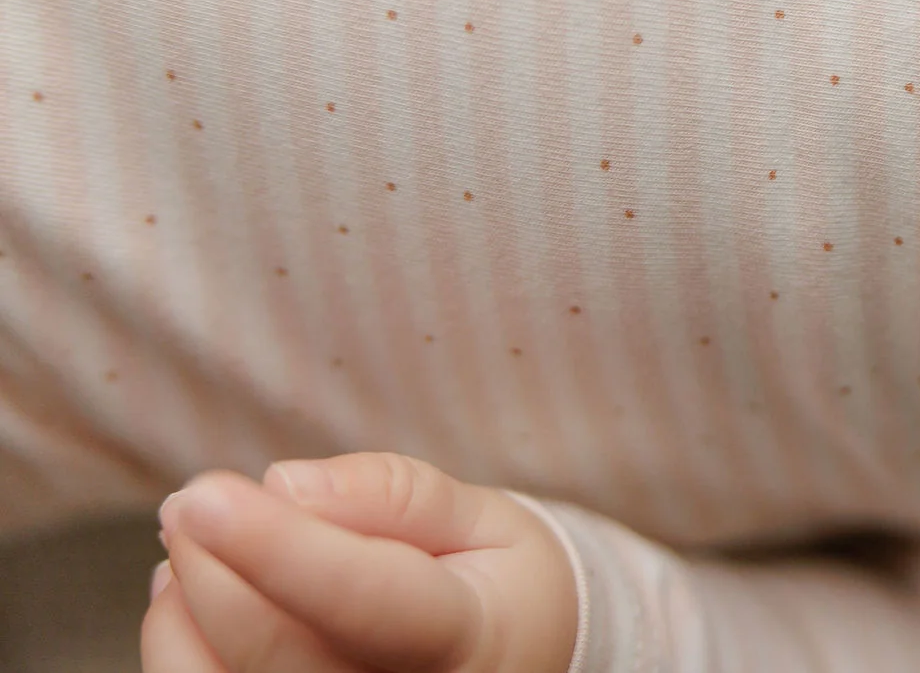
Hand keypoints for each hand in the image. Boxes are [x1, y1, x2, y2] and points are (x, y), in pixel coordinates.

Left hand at [141, 451, 578, 672]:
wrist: (520, 662)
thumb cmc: (497, 585)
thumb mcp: (483, 517)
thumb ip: (393, 495)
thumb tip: (284, 486)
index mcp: (464, 640)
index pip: (364, 601)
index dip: (278, 550)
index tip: (207, 496)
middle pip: (274, 650)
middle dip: (211, 566)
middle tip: (192, 498)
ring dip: (183, 608)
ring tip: (204, 546)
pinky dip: (178, 648)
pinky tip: (196, 598)